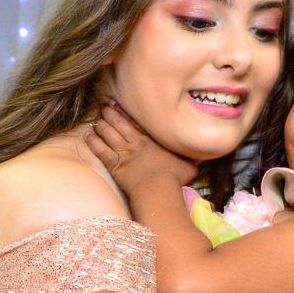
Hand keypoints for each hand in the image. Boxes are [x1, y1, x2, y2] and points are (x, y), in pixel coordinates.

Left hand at [84, 102, 198, 190]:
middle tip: (104, 107)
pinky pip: (100, 150)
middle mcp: (136, 142)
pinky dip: (93, 142)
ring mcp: (124, 153)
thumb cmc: (175, 177)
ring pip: (108, 134)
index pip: (135, 121)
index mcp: (152, 139)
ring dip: (101, 125)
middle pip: (119, 123)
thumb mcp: (190, 163)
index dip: (124, 111)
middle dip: (110, 114)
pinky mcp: (115, 165)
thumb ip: (193, 155)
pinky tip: (88, 136)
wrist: (158, 189)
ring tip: (97, 119)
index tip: (117, 103)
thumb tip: (206, 150)